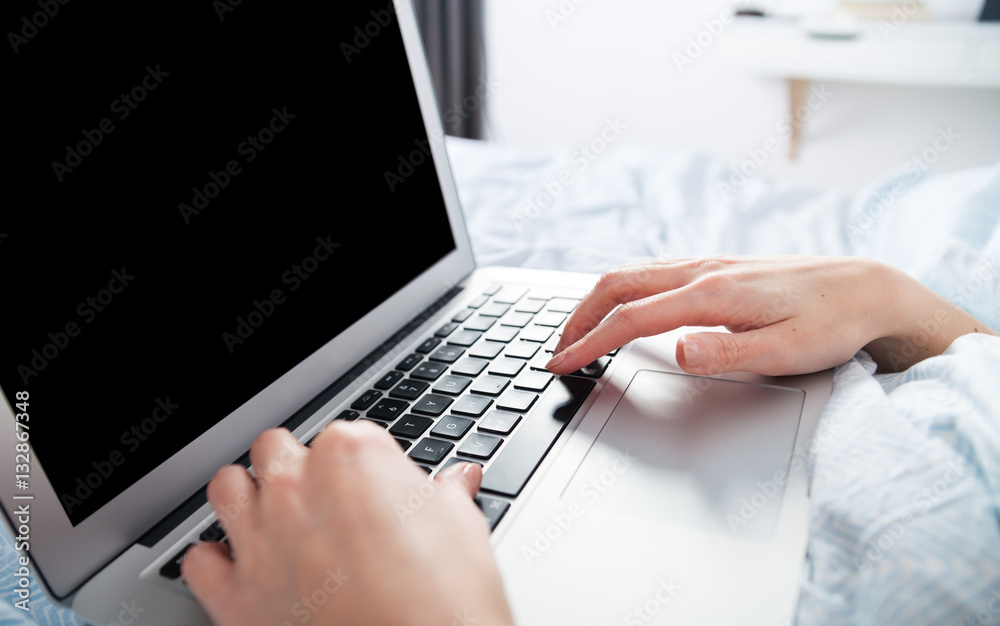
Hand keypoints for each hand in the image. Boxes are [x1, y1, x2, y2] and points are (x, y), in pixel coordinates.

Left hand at [182, 422, 513, 625]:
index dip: (360, 464)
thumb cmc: (445, 601)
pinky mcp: (237, 597)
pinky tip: (246, 570)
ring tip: (273, 517)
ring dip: (245, 496)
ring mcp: (261, 542)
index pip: (343, 435)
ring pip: (226, 488)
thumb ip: (447, 495)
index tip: (373, 486)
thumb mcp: (463, 530)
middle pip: (275, 448)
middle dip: (295, 468)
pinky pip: (199, 561)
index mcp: (351, 456)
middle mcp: (296, 490)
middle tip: (325, 499)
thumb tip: (457, 481)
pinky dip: (216, 563)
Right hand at [545, 255, 993, 375]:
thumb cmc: (832, 324)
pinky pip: (653, 271)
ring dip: (596, 301)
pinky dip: (621, 290)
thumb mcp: (786, 352)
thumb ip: (727, 353)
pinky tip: (624, 307)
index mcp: (713, 294)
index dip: (589, 343)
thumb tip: (676, 350)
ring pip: (632, 273)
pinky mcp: (718, 267)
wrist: (868, 289)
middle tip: (556, 347)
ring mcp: (709, 264)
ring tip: (579, 330)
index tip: (561, 363)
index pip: (631, 318)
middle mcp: (703, 270)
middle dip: (578, 316)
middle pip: (617, 283)